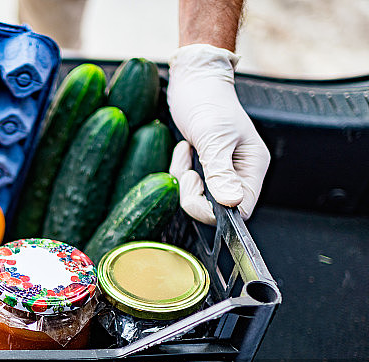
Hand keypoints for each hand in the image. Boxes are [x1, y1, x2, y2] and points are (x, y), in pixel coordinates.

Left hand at [167, 43, 269, 224]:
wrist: (193, 80)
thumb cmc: (207, 101)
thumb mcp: (213, 137)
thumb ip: (220, 171)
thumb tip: (232, 202)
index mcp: (252, 166)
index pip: (242, 208)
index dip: (215, 210)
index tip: (194, 189)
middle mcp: (240, 172)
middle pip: (217, 208)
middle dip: (194, 194)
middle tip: (188, 172)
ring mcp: (222, 170)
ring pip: (200, 197)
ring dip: (185, 179)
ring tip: (186, 152)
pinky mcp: (205, 166)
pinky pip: (190, 183)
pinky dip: (181, 170)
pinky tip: (184, 149)